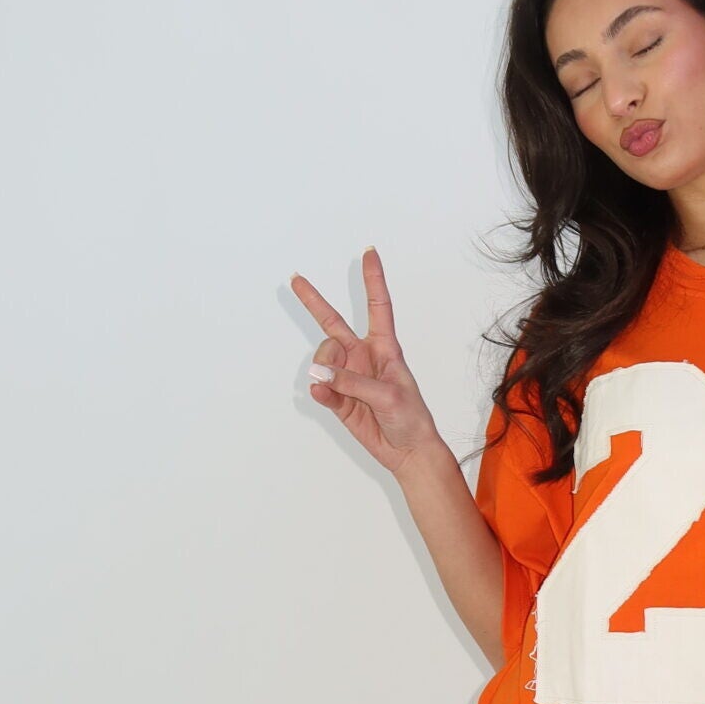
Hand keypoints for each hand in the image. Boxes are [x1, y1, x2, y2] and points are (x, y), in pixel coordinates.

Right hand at [290, 248, 440, 475]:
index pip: (377, 306)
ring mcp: (348, 376)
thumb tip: (319, 372)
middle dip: (313, 301)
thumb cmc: (410, 417)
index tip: (369, 253)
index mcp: (385, 347)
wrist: (407, 450)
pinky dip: (320, 391)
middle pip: (333, 322)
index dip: (373, 279)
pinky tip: (324, 394)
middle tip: (294, 279)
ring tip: (336, 387)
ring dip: (324, 370)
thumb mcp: (388, 394)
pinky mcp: (337, 397)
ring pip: (322, 359)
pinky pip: (319, 386)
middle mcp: (363, 356)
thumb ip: (352, 381)